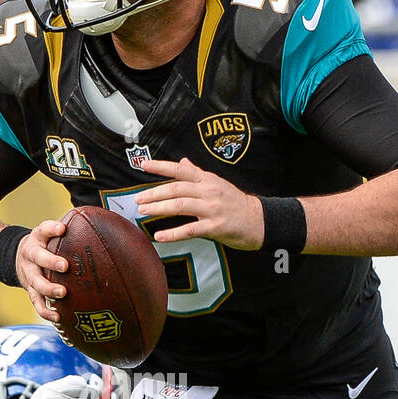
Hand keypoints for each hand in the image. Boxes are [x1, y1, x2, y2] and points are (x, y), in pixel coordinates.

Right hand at [16, 219, 67, 321]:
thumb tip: (107, 226)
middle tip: (65, 266)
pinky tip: (58, 318)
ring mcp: (29, 274)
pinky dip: (45, 311)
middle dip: (51, 262)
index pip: (43, 229)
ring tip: (62, 294)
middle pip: (38, 257)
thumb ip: (71, 231)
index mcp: (38, 238)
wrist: (19, 258)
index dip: (51, 229)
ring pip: (36, 282)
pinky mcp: (30, 290)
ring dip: (48, 288)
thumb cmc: (46, 245)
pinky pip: (36, 302)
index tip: (62, 229)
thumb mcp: (51, 234)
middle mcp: (31, 255)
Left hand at [134, 157, 264, 249]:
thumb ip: (198, 174)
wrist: (259, 220)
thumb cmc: (237, 204)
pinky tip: (159, 236)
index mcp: (208, 180)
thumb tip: (183, 162)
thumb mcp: (218, 184)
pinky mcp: (215, 227)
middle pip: (176, 189)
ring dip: (159, 208)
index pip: (181, 170)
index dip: (161, 166)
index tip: (143, 165)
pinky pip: (190, 229)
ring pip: (180, 206)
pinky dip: (173, 233)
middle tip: (138, 199)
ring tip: (144, 212)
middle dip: (154, 193)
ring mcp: (212, 209)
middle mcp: (208, 191)